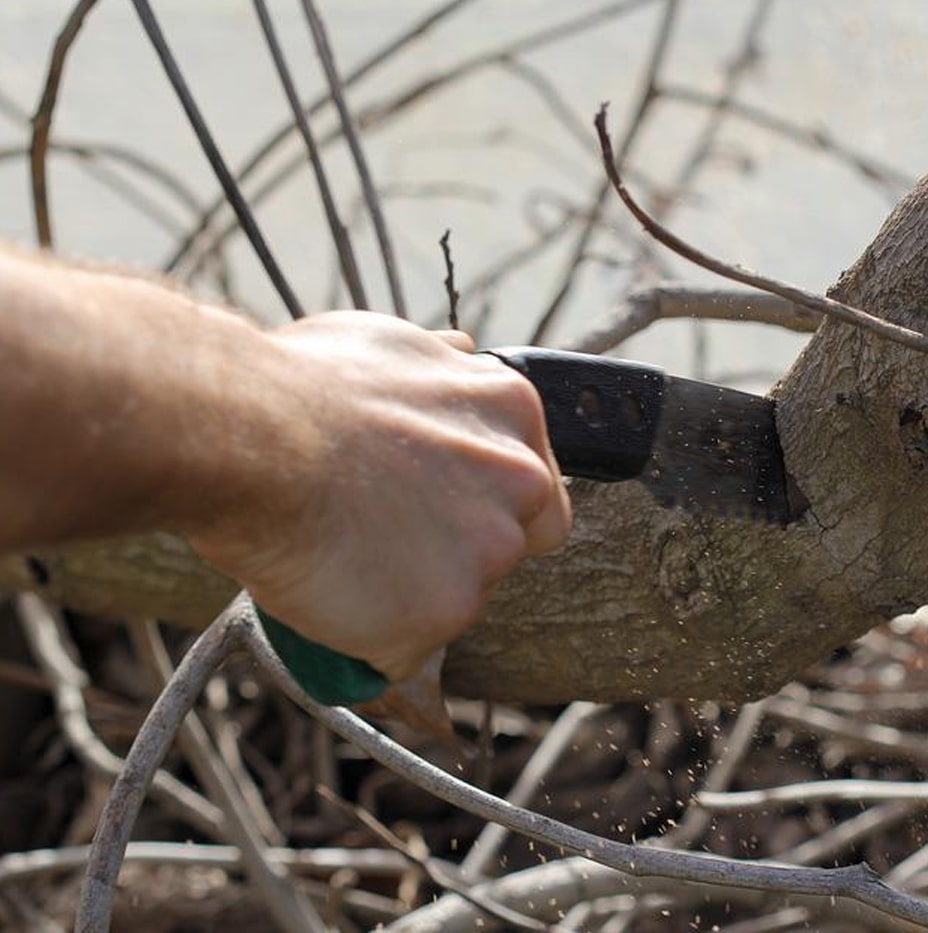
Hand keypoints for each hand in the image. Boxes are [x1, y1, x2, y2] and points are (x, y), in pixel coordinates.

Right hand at [188, 312, 570, 680]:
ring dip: (411, 593)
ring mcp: (490, 550)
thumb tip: (463, 356)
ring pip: (460, 597)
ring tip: (340, 561)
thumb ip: (442, 368)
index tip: (441, 509)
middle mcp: (521, 481)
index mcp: (512, 411)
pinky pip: (409, 647)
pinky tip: (327, 601)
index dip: (487, 501)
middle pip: (513, 541)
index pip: (534, 481)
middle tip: (389, 540)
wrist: (247, 434)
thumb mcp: (391, 344)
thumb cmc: (299, 384)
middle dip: (460, 549)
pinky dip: (370, 640)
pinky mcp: (446, 611)